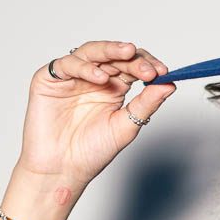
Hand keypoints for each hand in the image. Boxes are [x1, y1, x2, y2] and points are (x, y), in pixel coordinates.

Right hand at [17, 40, 176, 188]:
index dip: (147, 65)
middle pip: (114, 56)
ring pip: (91, 52)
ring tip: (127, 54)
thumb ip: (146, 104)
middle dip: (133, 58)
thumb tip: (171, 85)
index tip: (162, 72)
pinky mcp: (49, 78)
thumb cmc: (92, 151)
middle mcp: (93, 77)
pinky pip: (67, 64)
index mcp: (114, 87)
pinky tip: (100, 77)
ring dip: (110, 51)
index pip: (132, 66)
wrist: (63, 169)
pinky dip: (84, 67)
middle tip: (148, 67)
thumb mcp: (126, 126)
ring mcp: (71, 76)